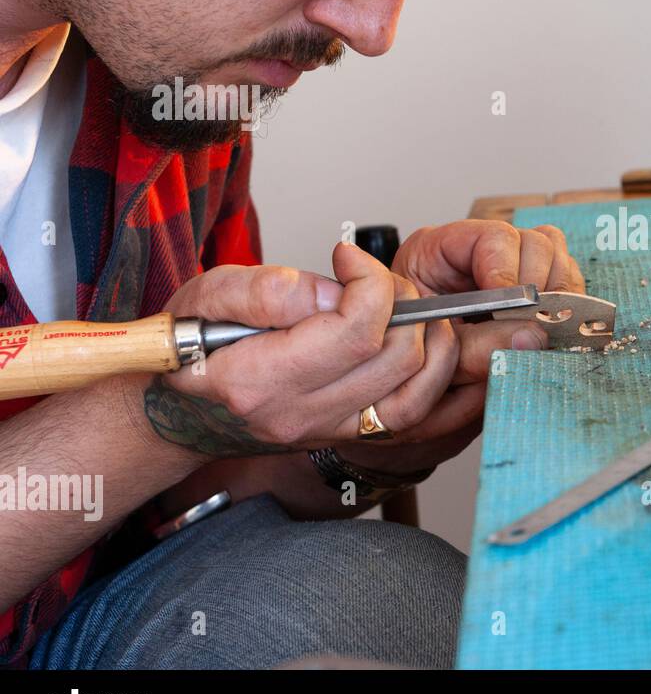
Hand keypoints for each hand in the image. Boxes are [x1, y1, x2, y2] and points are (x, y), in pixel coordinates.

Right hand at [148, 244, 464, 457]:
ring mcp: (328, 431)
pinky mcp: (347, 434)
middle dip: (405, 304)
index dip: (371, 283)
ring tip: (407, 305)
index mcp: (261, 379)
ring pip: (417, 392)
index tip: (350, 258)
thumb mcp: (208, 296)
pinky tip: (425, 340)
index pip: (355, 332)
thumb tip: (334, 291)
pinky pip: (413, 413)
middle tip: (379, 280)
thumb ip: (269, 290)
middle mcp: (301, 414)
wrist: (175, 408)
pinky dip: (433, 374)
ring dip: (431, 341)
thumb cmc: (188, 344)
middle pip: (396, 359)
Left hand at [391, 220, 585, 384]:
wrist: (408, 376)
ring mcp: (510, 267)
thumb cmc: (413, 356)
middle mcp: (479, 251)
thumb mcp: (436, 353)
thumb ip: (477, 348)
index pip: (491, 238)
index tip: (514, 307)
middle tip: (531, 325)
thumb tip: (532, 338)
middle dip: (539, 286)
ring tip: (538, 329)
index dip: (508, 271)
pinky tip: (548, 330)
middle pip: (534, 242)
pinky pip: (564, 282)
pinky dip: (563, 306)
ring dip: (555, 295)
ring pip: (556, 258)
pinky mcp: (531, 289)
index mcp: (438, 250)